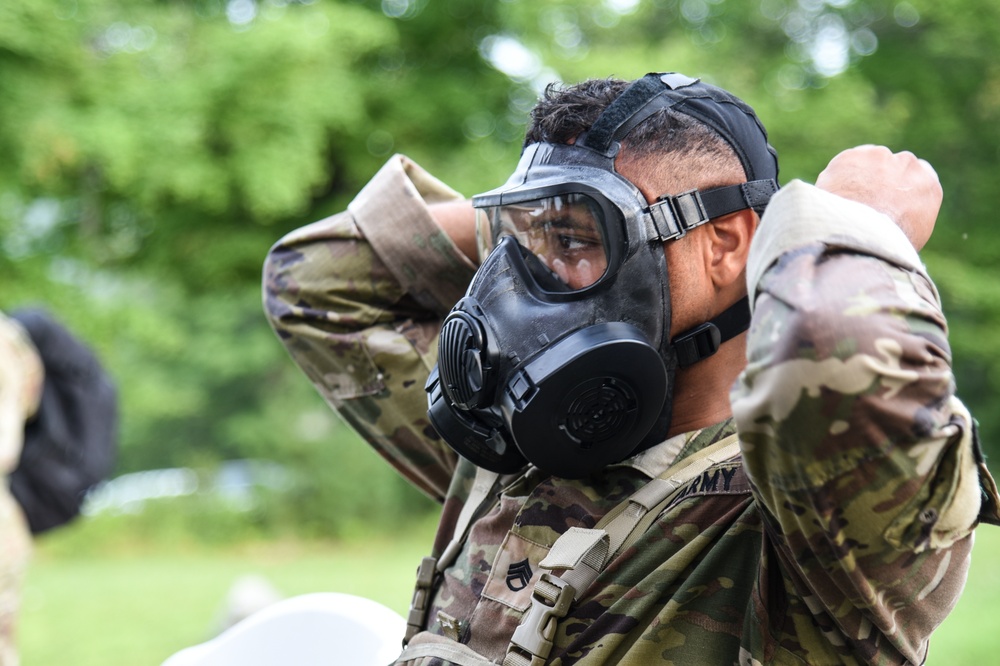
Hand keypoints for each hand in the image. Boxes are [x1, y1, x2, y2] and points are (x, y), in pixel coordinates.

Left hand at [815, 145, 941, 250]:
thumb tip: (903, 216)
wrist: (863, 234)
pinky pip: (842, 165)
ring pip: (864, 164)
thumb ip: (913, 213)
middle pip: (890, 167)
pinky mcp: (852, 156)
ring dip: (856, 178)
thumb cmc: (889, 242)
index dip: (899, 187)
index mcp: (928, 182)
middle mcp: (908, 163)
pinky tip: (834, 197)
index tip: (887, 198)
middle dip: (877, 180)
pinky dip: (836, 178)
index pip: (918, 175)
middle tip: (862, 203)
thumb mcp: (915, 233)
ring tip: (846, 204)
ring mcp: (879, 157)